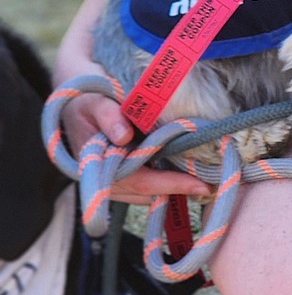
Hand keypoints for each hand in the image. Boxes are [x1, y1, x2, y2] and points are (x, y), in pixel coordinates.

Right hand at [55, 57, 210, 203]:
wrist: (78, 104)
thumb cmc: (87, 100)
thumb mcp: (94, 100)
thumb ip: (107, 115)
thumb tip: (123, 137)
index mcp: (94, 163)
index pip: (138, 181)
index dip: (169, 184)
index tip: (200, 185)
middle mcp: (102, 180)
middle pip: (147, 193)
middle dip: (179, 190)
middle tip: (210, 187)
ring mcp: (111, 183)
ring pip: (147, 195)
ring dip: (173, 190)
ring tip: (203, 182)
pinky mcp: (120, 181)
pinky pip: (145, 190)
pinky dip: (165, 185)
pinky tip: (185, 177)